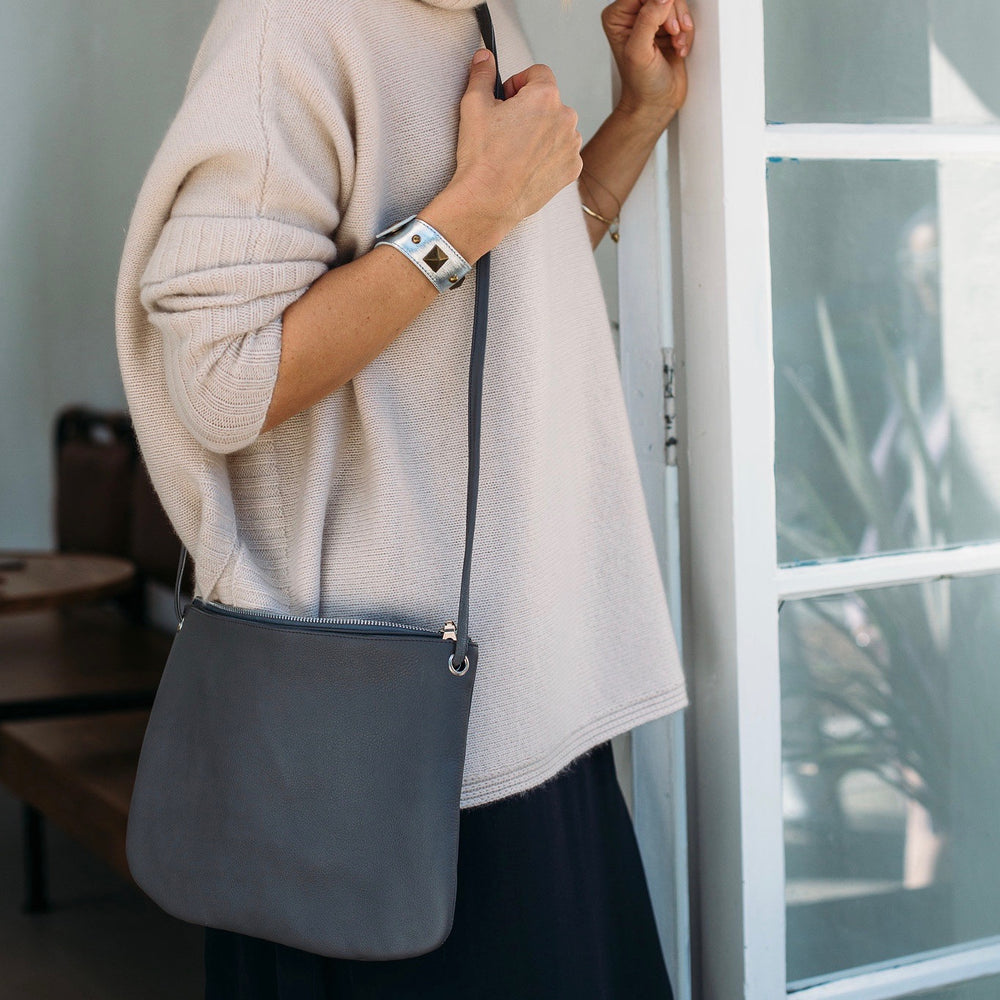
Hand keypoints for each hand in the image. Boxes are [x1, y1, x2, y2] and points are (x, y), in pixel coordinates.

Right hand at [448, 51, 583, 234]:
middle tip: (506, 129)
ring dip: (541, 132)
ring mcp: (572, 146)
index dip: (519, 83)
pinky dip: (548, 155)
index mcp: (546, 96)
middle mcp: (566, 118)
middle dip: (530, 109)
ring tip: (516, 150)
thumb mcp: (474, 105)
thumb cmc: (482, 156)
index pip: (538, 73)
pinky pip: (562, 153)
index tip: (506, 98)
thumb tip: (484, 58)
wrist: (488, 200)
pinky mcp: (571, 170)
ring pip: (557, 128)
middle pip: (549, 101)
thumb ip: (482, 74)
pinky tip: (526, 166)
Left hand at [601, 0, 694, 128]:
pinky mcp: (667, 27)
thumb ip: (648, 20)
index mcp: (618, 16)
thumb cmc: (641, 85)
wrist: (656, 103)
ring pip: (675, 2)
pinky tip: (679, 48)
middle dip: (672, 13)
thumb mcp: (639, 52)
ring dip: (681, 23)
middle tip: (673, 33)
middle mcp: (633, 15)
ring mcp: (652, 20)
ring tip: (676, 44)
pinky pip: (683, 15)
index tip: (668, 24)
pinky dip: (686, 32)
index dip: (659, 2)